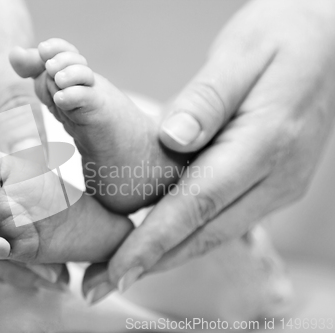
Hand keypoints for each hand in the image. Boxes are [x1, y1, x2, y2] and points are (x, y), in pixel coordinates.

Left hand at [83, 0, 334, 300]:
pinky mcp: (270, 183)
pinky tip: (157, 245)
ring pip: (214, 233)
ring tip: (117, 274)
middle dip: (151, 263)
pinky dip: (187, 236)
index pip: (200, 202)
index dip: (156, 240)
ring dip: (166, 257)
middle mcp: (277, 176)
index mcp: (267, 141)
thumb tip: (170, 139)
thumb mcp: (241, 52)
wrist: (329, 39)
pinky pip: (223, 218)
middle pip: (205, 232)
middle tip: (99, 287)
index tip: (118, 269)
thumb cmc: (282, 36)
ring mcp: (277, 184)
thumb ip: (207, 98)